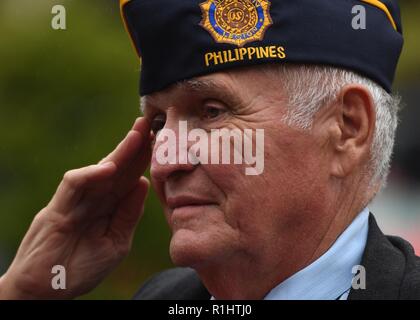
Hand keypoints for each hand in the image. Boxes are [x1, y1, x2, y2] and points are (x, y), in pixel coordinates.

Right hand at [0, 118, 151, 298]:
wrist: (47, 292)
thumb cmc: (81, 268)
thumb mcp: (116, 242)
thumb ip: (128, 214)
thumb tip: (143, 183)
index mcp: (108, 206)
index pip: (129, 176)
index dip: (144, 159)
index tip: (162, 142)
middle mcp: (94, 199)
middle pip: (117, 167)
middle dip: (134, 146)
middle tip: (149, 124)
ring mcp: (76, 201)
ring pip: (98, 169)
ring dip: (118, 152)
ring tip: (137, 135)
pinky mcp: (58, 208)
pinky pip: (73, 185)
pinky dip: (90, 175)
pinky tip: (110, 168)